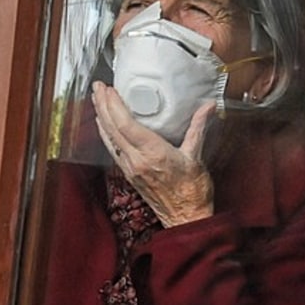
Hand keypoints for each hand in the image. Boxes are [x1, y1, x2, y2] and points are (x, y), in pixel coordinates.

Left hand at [92, 82, 214, 225]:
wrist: (184, 217)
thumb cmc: (192, 190)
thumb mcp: (196, 156)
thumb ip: (198, 128)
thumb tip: (208, 105)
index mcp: (152, 153)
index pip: (125, 124)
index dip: (114, 105)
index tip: (109, 89)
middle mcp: (136, 160)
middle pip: (112, 128)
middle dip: (102, 105)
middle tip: (97, 87)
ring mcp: (129, 167)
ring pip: (109, 138)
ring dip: (100, 116)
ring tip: (96, 98)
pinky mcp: (128, 172)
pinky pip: (112, 148)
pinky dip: (105, 133)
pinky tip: (103, 123)